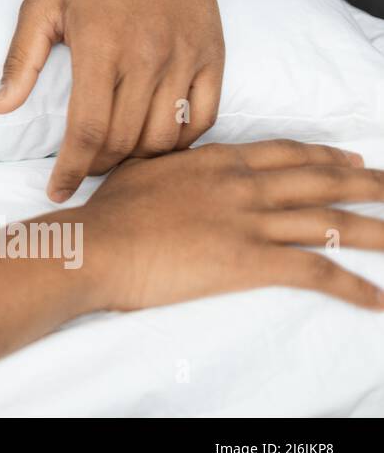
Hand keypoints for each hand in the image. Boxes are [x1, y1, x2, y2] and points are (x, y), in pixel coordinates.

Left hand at [0, 0, 223, 200]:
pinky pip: (205, 118)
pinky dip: (182, 142)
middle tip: (84, 173)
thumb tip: (0, 108)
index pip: (88, 130)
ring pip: (167, 137)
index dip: (72, 169)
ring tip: (118, 160)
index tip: (58, 191)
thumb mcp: (42, 8)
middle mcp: (147, 56)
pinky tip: (157, 143)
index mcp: (101, 47)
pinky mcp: (213, 56)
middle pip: (125, 140)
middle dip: (100, 168)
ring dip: (139, 160)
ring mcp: (186, 57)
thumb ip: (20, 59)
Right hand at [79, 140, 383, 311]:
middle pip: (321, 181)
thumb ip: (173, 168)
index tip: (352, 159)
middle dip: (367, 185)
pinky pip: (316, 271)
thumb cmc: (109, 213)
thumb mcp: (142, 172)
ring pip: (330, 222)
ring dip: (376, 229)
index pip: (286, 153)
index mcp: (217, 161)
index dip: (325, 156)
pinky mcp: (250, 261)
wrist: (97, 244)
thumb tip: (176, 168)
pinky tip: (378, 299)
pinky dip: (353, 286)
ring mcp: (250, 222)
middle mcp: (243, 186)